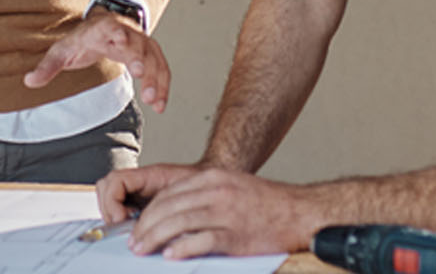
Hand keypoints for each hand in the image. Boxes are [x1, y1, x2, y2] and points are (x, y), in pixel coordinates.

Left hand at [23, 11, 170, 112]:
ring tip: (154, 101)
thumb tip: (29, 81)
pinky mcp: (149, 54)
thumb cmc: (82, 40)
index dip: (117, 32)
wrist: (104, 25)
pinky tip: (160, 105)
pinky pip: (161, 69)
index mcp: (102, 30)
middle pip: (137, 43)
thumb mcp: (62, 51)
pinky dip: (163, 85)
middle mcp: (125, 33)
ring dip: (155, 78)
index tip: (121, 39)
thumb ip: (47, 67)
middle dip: (141, 58)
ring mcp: (141, 43)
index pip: (111, 28)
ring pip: (153, 58)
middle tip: (142, 76)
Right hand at [94, 162, 199, 223]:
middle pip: (105, 187)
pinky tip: (134, 224)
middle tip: (122, 224)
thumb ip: (169, 206)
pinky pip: (117, 204)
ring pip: (107, 195)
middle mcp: (140, 180)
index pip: (115, 181)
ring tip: (129, 223)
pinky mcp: (138, 199)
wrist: (214, 183)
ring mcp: (137, 189)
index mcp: (150, 175)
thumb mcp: (188, 195)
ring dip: (111, 211)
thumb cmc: (205, 186)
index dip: (112, 202)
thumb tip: (147, 223)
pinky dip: (118, 215)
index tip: (122, 219)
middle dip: (108, 208)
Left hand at [119, 167, 309, 258]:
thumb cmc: (266, 204)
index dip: (147, 211)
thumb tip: (173, 215)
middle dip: (146, 226)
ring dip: (156, 238)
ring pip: (179, 222)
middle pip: (168, 207)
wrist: (300, 212)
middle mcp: (217, 191)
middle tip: (135, 242)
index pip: (168, 194)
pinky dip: (183, 248)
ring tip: (144, 250)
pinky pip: (202, 240)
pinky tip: (171, 255)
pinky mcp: (236, 235)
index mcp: (213, 179)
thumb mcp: (230, 187)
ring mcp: (227, 212)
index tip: (137, 226)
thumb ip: (202, 197)